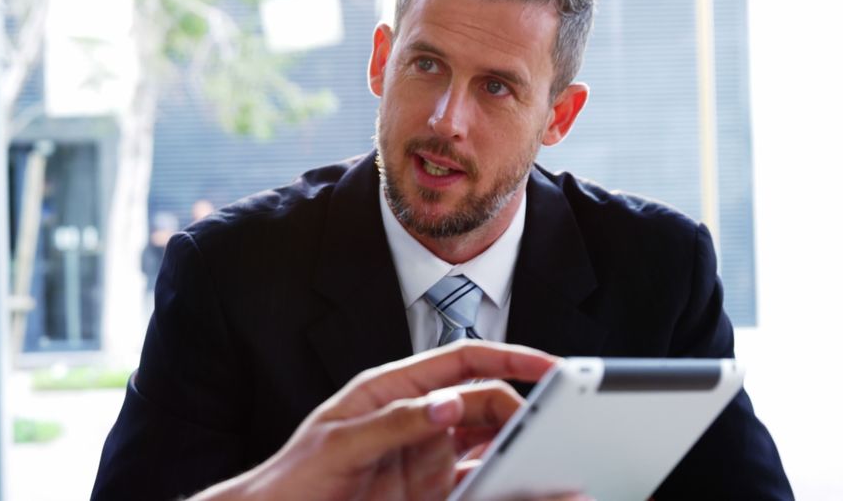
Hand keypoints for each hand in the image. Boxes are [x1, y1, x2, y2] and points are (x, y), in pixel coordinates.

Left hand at [192, 340, 581, 500]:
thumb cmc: (296, 475)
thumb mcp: (341, 442)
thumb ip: (395, 422)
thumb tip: (448, 403)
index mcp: (393, 390)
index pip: (461, 362)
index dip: (508, 359)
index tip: (547, 366)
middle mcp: (417, 419)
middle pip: (483, 403)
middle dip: (520, 408)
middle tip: (550, 426)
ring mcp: (426, 456)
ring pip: (487, 444)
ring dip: (516, 447)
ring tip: (546, 455)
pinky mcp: (430, 492)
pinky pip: (477, 482)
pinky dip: (502, 483)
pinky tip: (520, 485)